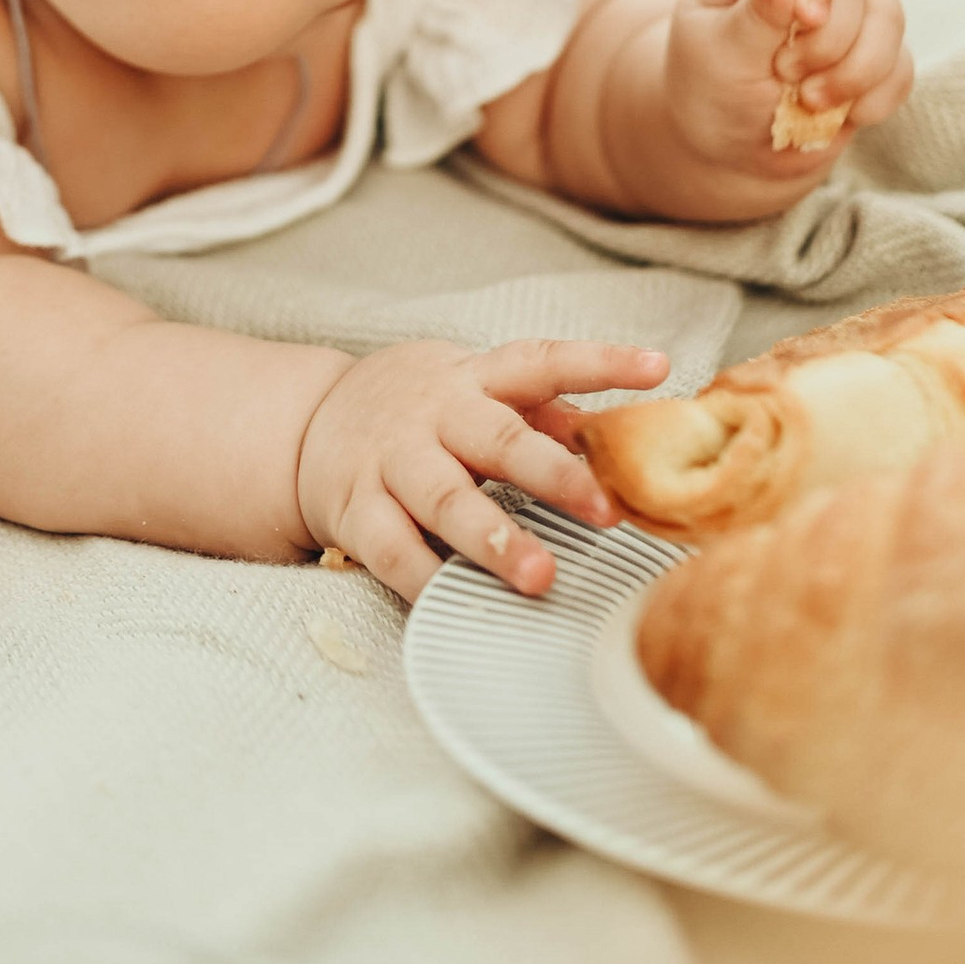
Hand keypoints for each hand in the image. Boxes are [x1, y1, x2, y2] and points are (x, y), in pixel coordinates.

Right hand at [295, 334, 668, 602]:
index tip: (657, 367)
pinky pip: (392, 549)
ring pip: (444, 499)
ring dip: (493, 538)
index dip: (599, 362)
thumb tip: (627, 437)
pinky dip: (425, 579)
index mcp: (474, 380)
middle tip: (606, 511)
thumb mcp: (477, 391)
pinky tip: (457, 601)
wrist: (307, 423)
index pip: (542, 362)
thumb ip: (546, 414)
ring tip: (540, 576)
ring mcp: (391, 461)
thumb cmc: (422, 411)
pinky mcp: (354, 508)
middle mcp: (434, 416)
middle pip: (497, 439)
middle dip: (553, 474)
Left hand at [665, 0, 912, 181]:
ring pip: (888, 15)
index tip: (806, 20)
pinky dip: (879, 94)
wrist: (727, 150)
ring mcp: (843, 19)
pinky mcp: (869, 61)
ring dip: (860, 67)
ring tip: (813, 101)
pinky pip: (900, 65)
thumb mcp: (719, 54)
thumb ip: (756, 14)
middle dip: (829, 37)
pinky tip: (849, 116)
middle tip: (786, 74)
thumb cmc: (710, 92)